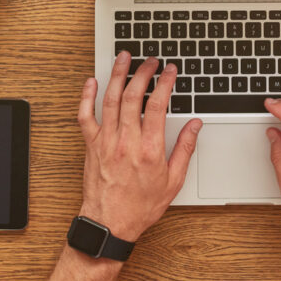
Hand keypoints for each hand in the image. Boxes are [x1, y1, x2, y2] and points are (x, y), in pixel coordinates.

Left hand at [78, 52, 201, 241]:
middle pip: (134, 96)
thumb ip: (185, 149)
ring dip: (118, 75)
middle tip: (150, 60)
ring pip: (110, 99)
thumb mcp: (173, 181)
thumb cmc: (140, 206)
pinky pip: (85, 115)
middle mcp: (126, 141)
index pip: (157, 105)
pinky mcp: (91, 145)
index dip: (165, 83)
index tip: (170, 71)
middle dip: (143, 72)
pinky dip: (87, 96)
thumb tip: (195, 126)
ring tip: (124, 58)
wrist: (110, 223)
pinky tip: (92, 82)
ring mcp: (106, 141)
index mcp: (149, 149)